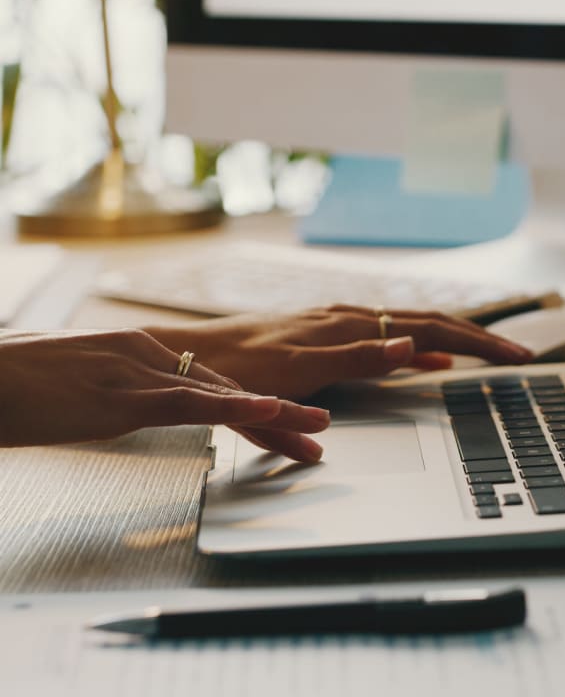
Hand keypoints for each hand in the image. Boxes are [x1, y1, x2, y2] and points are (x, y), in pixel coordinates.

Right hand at [0, 329, 328, 461]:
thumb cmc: (9, 384)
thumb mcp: (70, 388)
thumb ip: (104, 392)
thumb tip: (111, 405)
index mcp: (133, 351)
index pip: (206, 379)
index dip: (250, 400)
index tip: (285, 415)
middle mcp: (143, 355)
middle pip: (227, 386)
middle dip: (278, 410)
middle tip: (319, 427)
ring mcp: (135, 373)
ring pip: (223, 393)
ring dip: (277, 413)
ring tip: (318, 428)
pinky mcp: (121, 397)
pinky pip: (190, 403)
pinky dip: (234, 407)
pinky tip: (268, 409)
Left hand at [142, 304, 533, 400]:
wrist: (191, 358)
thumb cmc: (239, 369)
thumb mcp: (300, 369)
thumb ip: (360, 359)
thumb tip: (415, 347)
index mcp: (353, 325)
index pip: (435, 330)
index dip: (481, 344)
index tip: (518, 359)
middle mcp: (352, 317)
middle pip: (434, 323)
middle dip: (482, 339)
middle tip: (523, 357)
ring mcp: (343, 324)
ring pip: (415, 328)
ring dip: (456, 340)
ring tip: (491, 354)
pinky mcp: (331, 335)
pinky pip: (391, 338)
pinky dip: (422, 348)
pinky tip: (430, 360)